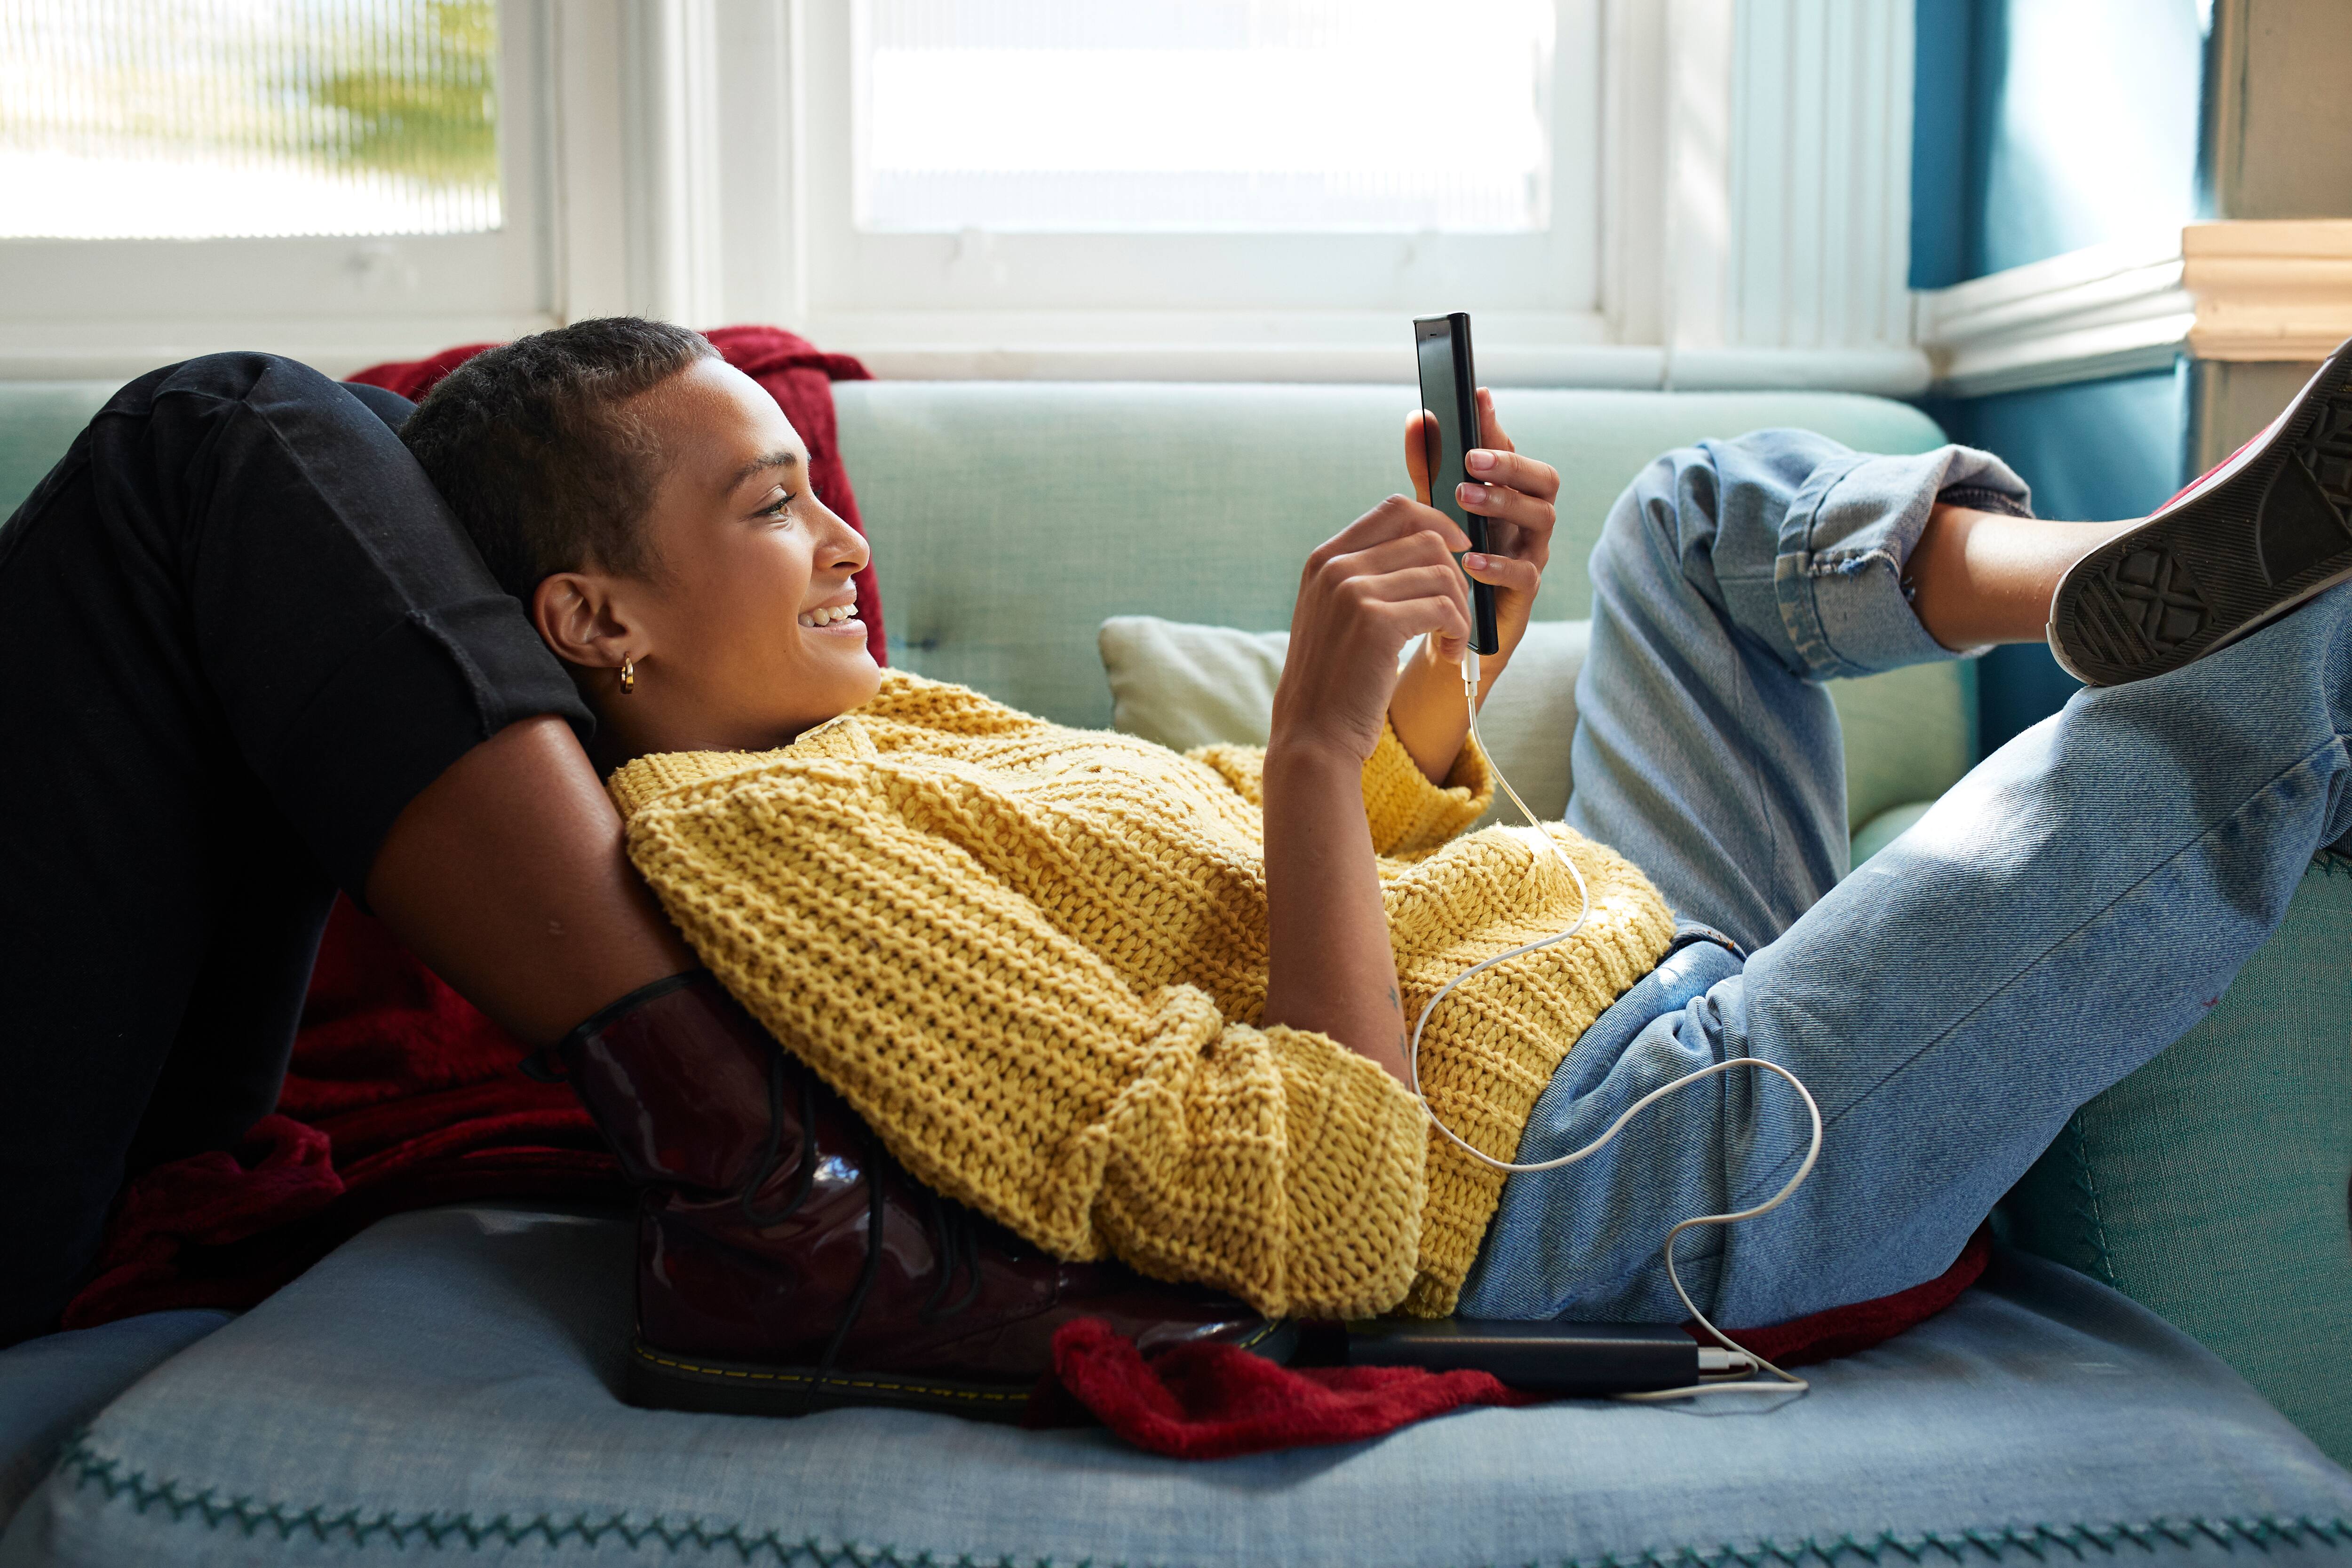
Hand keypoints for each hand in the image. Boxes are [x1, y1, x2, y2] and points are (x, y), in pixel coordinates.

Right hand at [1271, 495, 1472, 765]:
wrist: (1313, 734)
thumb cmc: (1335, 680)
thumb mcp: (1336, 615)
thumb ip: (1366, 576)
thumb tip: (1429, 544)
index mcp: (1325, 559)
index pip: (1395, 509)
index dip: (1437, 522)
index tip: (1458, 551)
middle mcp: (1335, 567)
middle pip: (1426, 539)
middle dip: (1456, 576)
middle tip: (1455, 615)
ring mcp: (1353, 591)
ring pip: (1441, 573)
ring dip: (1461, 609)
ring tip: (1453, 641)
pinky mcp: (1376, 622)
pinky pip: (1444, 608)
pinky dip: (1459, 632)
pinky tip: (1450, 656)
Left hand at [1401, 386, 1557, 677]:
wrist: (1449, 629)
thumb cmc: (1447, 560)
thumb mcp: (1433, 511)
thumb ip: (1428, 469)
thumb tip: (1417, 419)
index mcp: (1510, 494)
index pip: (1511, 451)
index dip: (1496, 425)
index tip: (1477, 396)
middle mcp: (1528, 519)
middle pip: (1544, 480)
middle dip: (1511, 465)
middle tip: (1472, 459)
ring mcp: (1532, 553)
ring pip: (1542, 518)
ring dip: (1504, 503)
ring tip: (1464, 498)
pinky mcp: (1526, 592)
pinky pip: (1525, 573)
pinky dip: (1498, 564)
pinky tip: (1469, 559)